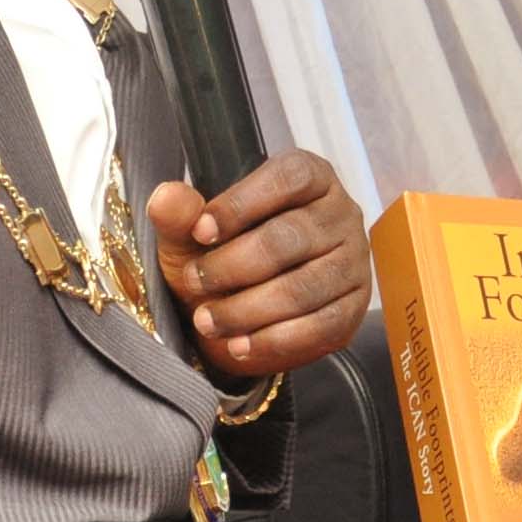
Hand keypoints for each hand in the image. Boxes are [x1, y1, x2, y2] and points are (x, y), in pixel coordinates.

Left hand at [150, 150, 369, 379]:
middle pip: (291, 237)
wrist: (240, 310)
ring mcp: (353, 261)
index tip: (200, 232)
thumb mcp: (191, 236)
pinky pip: (320, 326)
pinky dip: (273, 339)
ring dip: (247, 309)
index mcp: (309, 178)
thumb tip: (167, 197)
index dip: (241, 204)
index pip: (288, 178)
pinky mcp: (354, 307)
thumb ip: (180, 215)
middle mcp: (340, 214)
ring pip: (303, 288)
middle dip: (234, 265)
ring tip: (207, 321)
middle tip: (195, 283)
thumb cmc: (221, 256)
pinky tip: (239, 344)